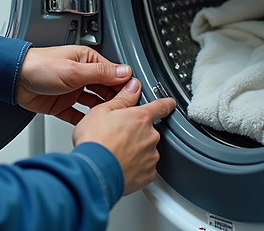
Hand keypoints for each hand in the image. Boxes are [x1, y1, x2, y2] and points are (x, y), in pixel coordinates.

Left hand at [16, 45, 132, 123]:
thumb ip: (100, 73)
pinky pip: (78, 115)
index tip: (136, 97)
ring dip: (102, 111)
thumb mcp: (74, 70)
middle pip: (106, 89)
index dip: (124, 86)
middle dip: (116, 100)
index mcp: (87, 60)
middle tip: (127, 112)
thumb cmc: (39, 66)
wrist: (13, 79)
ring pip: (94, 103)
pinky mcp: (62, 105)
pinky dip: (85, 120)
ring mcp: (72, 90)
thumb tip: (124, 72)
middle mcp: (81, 74)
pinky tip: (93, 126)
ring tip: (113, 121)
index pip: (113, 74)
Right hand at [73, 78, 176, 194]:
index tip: (170, 104)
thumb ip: (122, 99)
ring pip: (146, 151)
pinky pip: (145, 169)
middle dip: (136, 133)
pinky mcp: (147, 175)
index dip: (166, 104)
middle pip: (149, 131)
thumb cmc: (94, 142)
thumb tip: (133, 88)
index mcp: (140, 118)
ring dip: (135, 151)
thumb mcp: (102, 111)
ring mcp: (150, 157)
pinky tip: (120, 166)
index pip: (160, 107)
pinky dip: (135, 168)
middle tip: (117, 137)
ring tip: (115, 154)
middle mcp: (150, 137)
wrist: (93, 173)